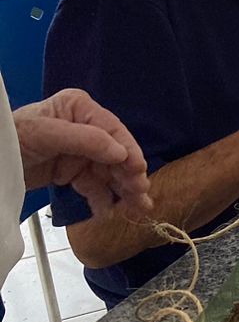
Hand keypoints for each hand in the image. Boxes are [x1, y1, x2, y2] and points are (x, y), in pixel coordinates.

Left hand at [13, 90, 152, 217]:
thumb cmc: (13, 138)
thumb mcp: (46, 134)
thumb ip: (85, 140)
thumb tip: (122, 154)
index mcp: (80, 109)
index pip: (112, 130)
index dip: (128, 151)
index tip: (138, 171)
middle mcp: (85, 128)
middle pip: (115, 153)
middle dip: (129, 175)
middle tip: (142, 195)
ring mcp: (79, 152)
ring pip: (108, 172)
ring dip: (123, 190)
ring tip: (139, 208)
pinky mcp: (71, 172)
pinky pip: (92, 186)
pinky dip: (100, 200)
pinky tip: (107, 212)